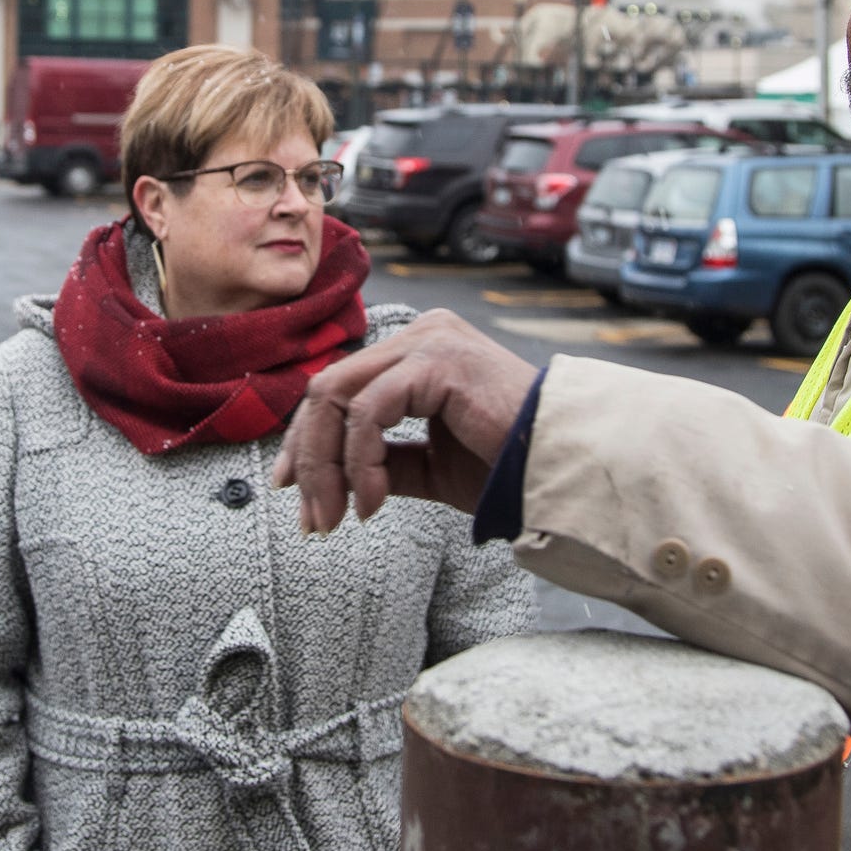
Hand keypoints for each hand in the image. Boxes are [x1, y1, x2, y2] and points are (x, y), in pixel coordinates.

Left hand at [272, 310, 538, 534]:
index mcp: (419, 350)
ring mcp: (427, 341)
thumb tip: (330, 478)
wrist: (559, 468)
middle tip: (310, 516)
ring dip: (326, 465)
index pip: (339, 386)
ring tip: (337, 515)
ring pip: (337, 396)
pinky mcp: (436, 361)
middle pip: (327, 388)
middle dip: (308, 457)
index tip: (292, 488)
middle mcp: (420, 334)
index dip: (305, 439)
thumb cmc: (508, 465)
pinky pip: (369, 411)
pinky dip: (359, 461)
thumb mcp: (429, 465)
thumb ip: (382, 460)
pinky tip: (373, 501)